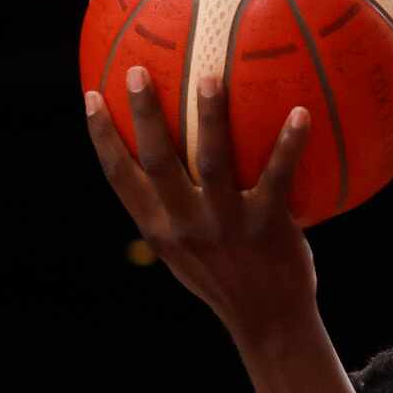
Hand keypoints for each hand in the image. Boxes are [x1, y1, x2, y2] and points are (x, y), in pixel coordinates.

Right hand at [83, 64, 317, 344]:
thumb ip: (172, 213)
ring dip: (209, 117)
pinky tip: (301, 112)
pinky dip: (290, 144)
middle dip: (143, 114)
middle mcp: (185, 224)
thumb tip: (163, 165)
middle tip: (138, 71)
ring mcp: (226, 224)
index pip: (119, 176)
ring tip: (210, 76)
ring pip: (212, 161)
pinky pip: (279, 176)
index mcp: (159, 228)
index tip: (90, 97)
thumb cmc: (228, 279)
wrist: (270, 322)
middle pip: (156, 159)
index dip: (101, 137)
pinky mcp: (267, 226)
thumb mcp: (185, 252)